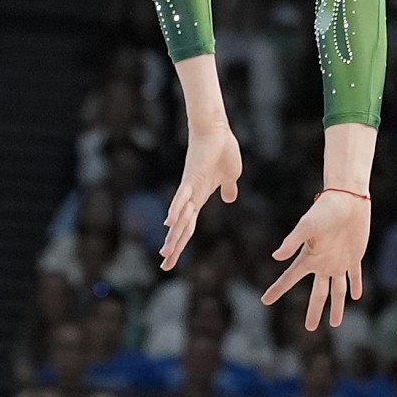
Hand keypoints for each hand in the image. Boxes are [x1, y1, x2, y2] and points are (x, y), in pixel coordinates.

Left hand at [160, 129, 240, 269]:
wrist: (217, 131)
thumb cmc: (223, 150)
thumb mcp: (231, 176)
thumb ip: (228, 189)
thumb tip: (229, 199)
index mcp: (199, 198)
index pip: (188, 226)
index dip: (181, 243)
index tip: (171, 258)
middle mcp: (191, 197)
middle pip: (181, 227)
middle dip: (174, 247)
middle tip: (164, 266)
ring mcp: (190, 188)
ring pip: (180, 217)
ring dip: (174, 236)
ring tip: (165, 253)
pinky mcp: (191, 178)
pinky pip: (183, 196)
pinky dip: (176, 209)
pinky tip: (169, 222)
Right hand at [263, 191, 370, 328]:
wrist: (347, 199)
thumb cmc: (324, 209)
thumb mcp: (307, 226)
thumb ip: (292, 241)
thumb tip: (276, 257)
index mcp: (308, 257)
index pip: (289, 278)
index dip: (277, 290)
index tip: (265, 301)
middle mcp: (322, 263)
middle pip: (317, 293)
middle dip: (314, 311)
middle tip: (310, 328)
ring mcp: (338, 261)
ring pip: (337, 289)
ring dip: (336, 306)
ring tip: (335, 323)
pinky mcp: (354, 256)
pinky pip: (354, 275)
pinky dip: (355, 285)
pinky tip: (355, 295)